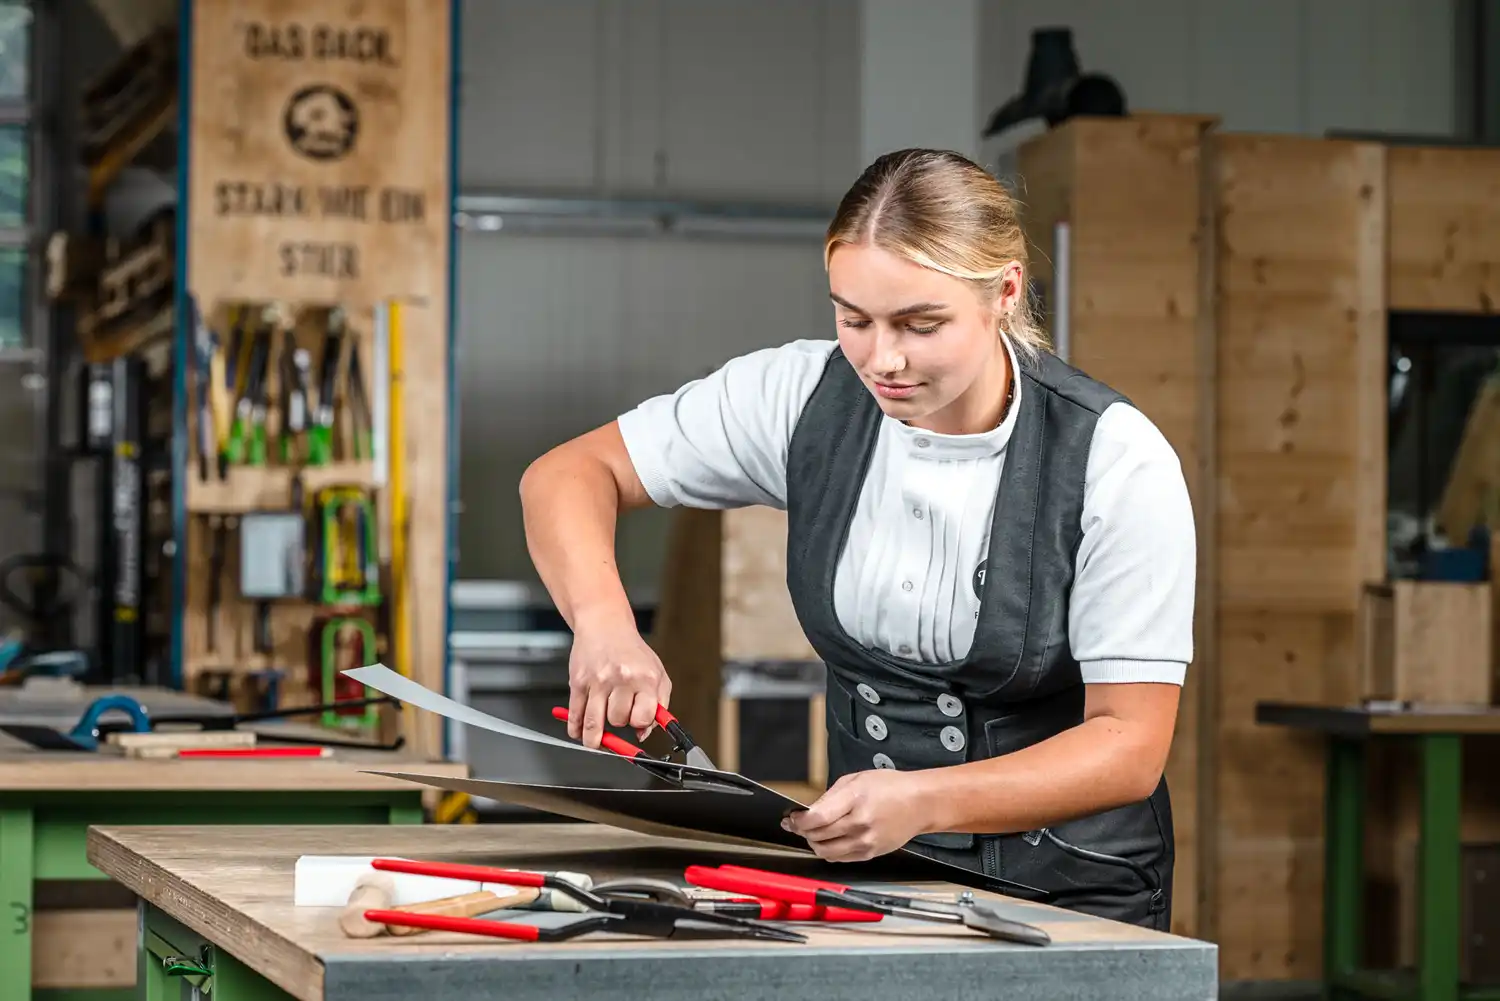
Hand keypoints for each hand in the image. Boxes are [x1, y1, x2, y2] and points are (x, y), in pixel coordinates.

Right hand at [566, 624, 672, 748]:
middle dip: (618, 723)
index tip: (637, 722)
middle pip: (618, 720)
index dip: (640, 725)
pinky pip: (575, 714)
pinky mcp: (578, 682)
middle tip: (617, 715)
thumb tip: (644, 734)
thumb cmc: (632, 651)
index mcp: (645, 678)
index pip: (643, 717)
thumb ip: (659, 705)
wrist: (605, 626)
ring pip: (593, 724)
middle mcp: (622, 679)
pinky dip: (576, 729)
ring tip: (595, 742)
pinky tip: (579, 732)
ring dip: (594, 739)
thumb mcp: (657, 673)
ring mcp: (598, 681)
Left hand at [782, 769, 927, 861]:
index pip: (817, 818)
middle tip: (798, 824)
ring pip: (825, 852)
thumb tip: (809, 811)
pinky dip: (829, 852)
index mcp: (854, 800)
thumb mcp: (856, 779)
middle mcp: (859, 824)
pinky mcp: (870, 854)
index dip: (799, 821)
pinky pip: (839, 859)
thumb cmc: (891, 787)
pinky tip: (830, 840)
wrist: (920, 804)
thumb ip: (830, 796)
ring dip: (814, 844)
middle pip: (818, 836)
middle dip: (802, 831)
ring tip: (813, 833)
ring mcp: (865, 842)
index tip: (792, 818)